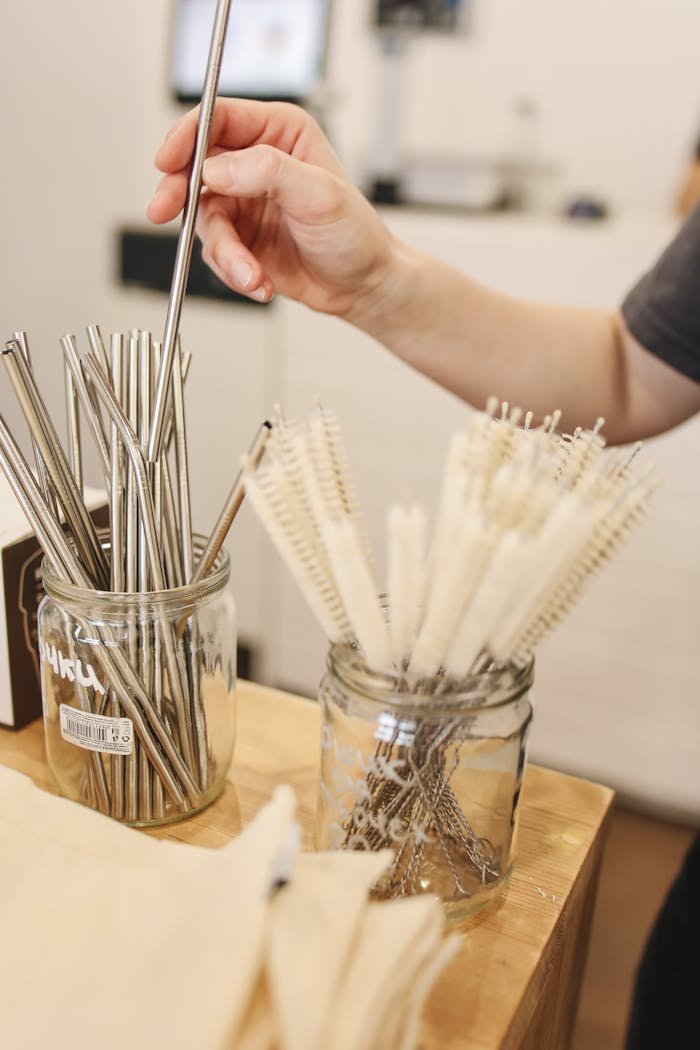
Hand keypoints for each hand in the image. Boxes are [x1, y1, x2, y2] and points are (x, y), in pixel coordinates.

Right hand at [148, 99, 394, 316]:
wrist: (363, 287)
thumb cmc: (356, 234)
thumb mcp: (319, 195)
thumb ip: (268, 171)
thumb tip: (217, 167)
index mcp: (278, 133)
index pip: (217, 119)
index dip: (186, 136)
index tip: (168, 161)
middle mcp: (255, 164)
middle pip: (194, 166)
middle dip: (178, 193)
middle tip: (163, 211)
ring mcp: (244, 204)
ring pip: (203, 219)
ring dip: (225, 252)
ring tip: (252, 274)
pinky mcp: (240, 240)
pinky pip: (216, 253)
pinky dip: (234, 272)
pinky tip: (261, 283)